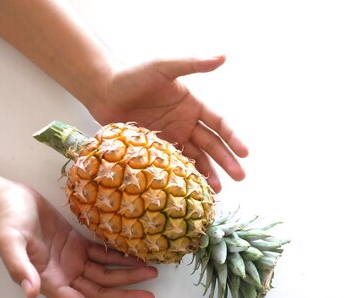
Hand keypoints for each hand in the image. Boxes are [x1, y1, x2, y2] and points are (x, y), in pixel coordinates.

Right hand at [0, 183, 157, 297]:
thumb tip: (31, 293)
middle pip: (99, 292)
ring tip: (152, 273)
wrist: (6, 199)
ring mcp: (72, 260)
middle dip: (124, 296)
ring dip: (127, 276)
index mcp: (48, 281)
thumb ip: (19, 268)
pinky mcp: (77, 244)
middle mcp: (64, 275)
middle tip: (150, 297)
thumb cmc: (6, 221)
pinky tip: (137, 257)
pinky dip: (119, 258)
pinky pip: (102, 255)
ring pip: (104, 274)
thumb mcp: (9, 243)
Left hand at [88, 55, 248, 192]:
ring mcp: (170, 138)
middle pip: (211, 145)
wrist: (101, 90)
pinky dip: (184, 177)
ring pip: (195, 158)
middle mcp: (185, 123)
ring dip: (208, 173)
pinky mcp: (155, 150)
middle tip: (240, 178)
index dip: (233, 138)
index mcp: (192, 105)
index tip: (245, 153)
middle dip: (227, 161)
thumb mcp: (164, 68)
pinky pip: (173, 165)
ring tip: (218, 192)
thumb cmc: (132, 76)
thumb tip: (223, 57)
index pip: (219, 124)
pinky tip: (191, 190)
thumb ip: (192, 64)